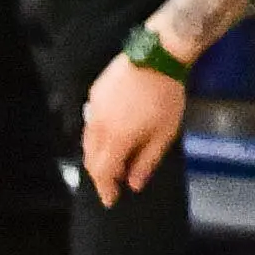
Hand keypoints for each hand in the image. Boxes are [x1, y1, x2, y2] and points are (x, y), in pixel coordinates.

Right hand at [83, 53, 190, 208]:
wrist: (157, 55)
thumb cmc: (166, 96)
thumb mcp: (164, 132)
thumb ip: (147, 160)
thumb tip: (134, 184)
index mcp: (115, 138)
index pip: (102, 172)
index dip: (105, 189)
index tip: (110, 200)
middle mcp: (98, 125)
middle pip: (91, 158)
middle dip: (100, 174)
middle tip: (113, 182)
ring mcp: (93, 107)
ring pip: (87, 140)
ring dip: (97, 154)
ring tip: (114, 159)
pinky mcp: (94, 92)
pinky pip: (91, 121)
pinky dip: (97, 134)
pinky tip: (111, 133)